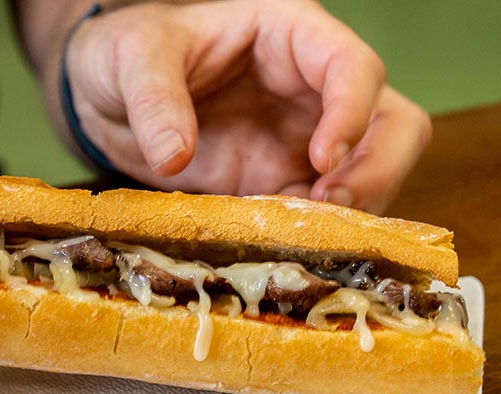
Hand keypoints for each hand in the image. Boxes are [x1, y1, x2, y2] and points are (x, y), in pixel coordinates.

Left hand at [63, 0, 431, 213]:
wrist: (107, 100)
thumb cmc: (126, 55)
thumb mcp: (130, 58)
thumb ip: (153, 97)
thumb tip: (174, 155)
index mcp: (290, 36)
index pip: (352, 66)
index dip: (352, 112)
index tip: (322, 159)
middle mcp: (311, 89)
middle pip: (393, 125)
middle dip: (377, 170)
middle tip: (330, 207)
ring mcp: (300, 142)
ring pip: (370, 176)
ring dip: (352, 211)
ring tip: (304, 237)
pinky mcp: (276, 184)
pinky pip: (317, 214)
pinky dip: (311, 236)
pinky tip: (279, 250)